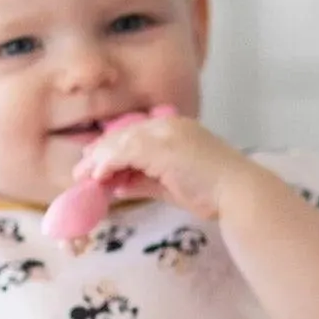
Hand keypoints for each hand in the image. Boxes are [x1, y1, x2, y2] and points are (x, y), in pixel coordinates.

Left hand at [71, 114, 255, 222]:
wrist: (237, 194)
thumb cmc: (212, 193)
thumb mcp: (170, 185)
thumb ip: (144, 181)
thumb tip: (118, 185)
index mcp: (176, 128)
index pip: (136, 134)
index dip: (113, 148)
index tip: (95, 164)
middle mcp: (169, 124)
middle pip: (125, 134)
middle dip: (101, 152)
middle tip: (81, 170)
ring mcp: (165, 133)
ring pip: (121, 141)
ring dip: (99, 159)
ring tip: (83, 176)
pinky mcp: (161, 146)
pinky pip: (125, 151)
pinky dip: (108, 163)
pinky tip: (97, 176)